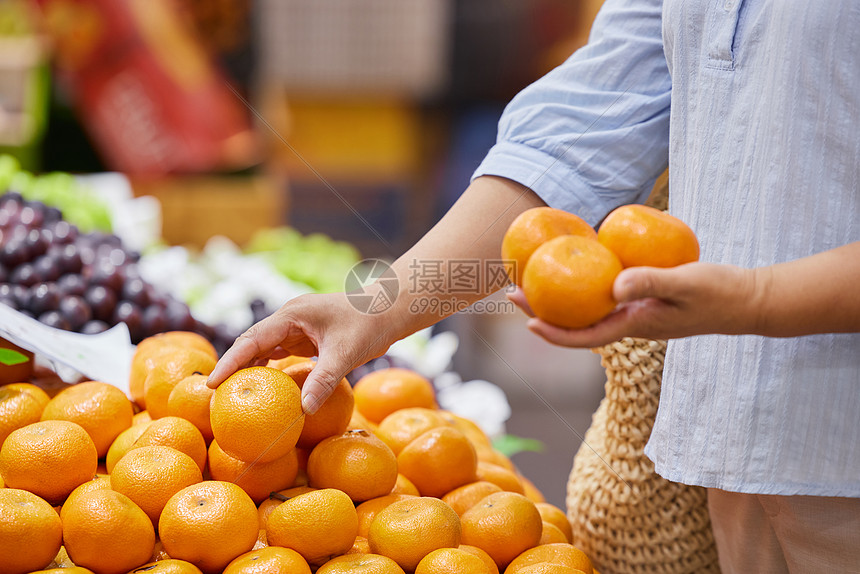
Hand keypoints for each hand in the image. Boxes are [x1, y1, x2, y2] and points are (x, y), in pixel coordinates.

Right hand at [206, 292, 395, 413]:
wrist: (389, 309)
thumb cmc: (369, 324)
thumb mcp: (345, 353)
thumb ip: (324, 381)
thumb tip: (303, 412)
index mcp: (292, 315)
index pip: (252, 339)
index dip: (231, 361)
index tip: (213, 383)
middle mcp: (289, 318)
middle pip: (252, 343)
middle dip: (233, 366)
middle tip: (214, 394)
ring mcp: (297, 327)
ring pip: (264, 348)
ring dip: (250, 368)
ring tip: (232, 394)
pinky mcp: (306, 336)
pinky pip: (280, 353)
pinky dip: (270, 369)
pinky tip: (264, 388)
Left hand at [508, 262, 760, 346]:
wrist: (748, 300)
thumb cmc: (720, 292)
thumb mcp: (686, 283)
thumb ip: (652, 282)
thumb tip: (614, 286)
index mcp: (634, 325)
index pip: (584, 337)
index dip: (553, 333)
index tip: (526, 322)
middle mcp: (630, 323)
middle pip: (577, 323)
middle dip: (543, 312)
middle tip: (513, 292)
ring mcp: (637, 313)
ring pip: (588, 310)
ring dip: (559, 299)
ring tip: (534, 278)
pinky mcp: (645, 300)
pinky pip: (606, 297)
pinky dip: (585, 286)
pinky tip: (579, 265)